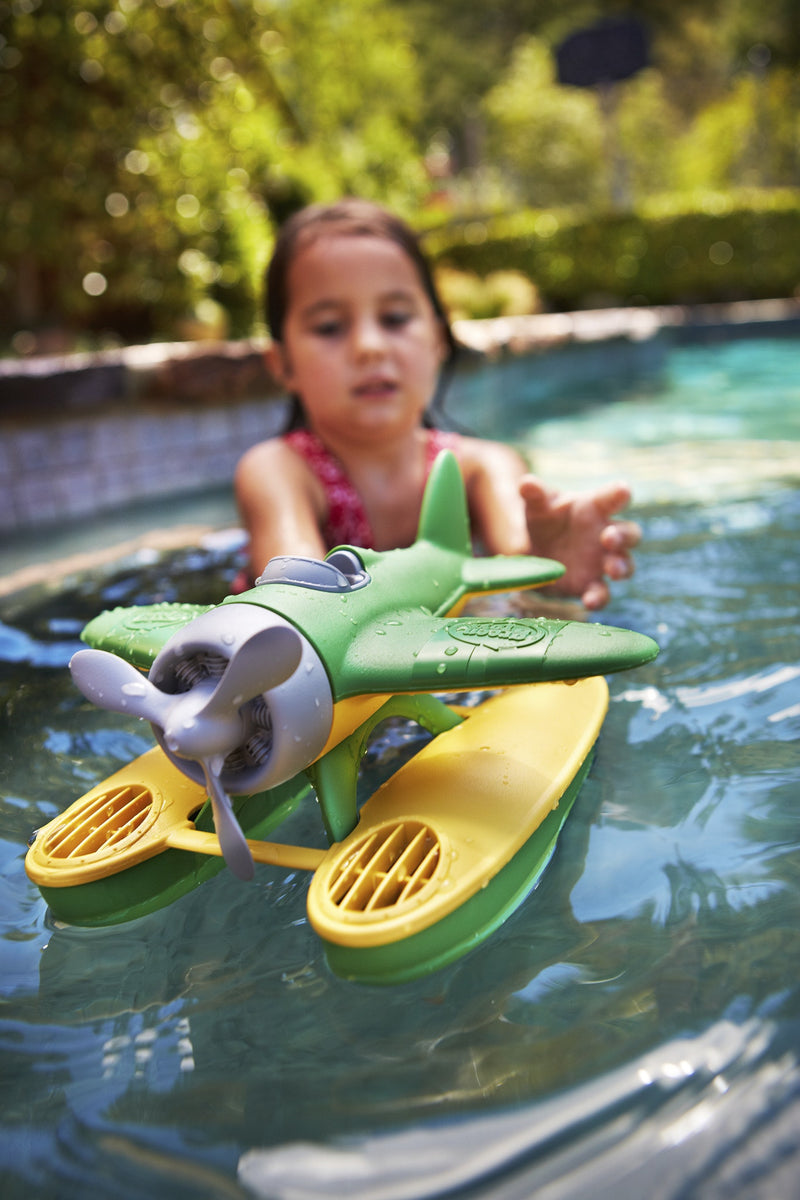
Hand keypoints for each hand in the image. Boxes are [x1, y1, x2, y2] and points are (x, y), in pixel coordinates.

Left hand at [519, 476, 640, 609]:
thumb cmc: (545, 519)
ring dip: (621, 567)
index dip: (620, 493)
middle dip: (623, 536)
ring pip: (625, 564)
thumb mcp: (537, 506)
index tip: (622, 490)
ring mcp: (603, 562)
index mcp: (595, 508)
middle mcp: (606, 534)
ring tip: (611, 569)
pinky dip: (599, 597)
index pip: (612, 498)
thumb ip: (535, 495)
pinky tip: (589, 601)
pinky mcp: (592, 585)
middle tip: (609, 538)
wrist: (534, 551)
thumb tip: (526, 482)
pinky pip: (603, 593)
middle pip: (629, 533)